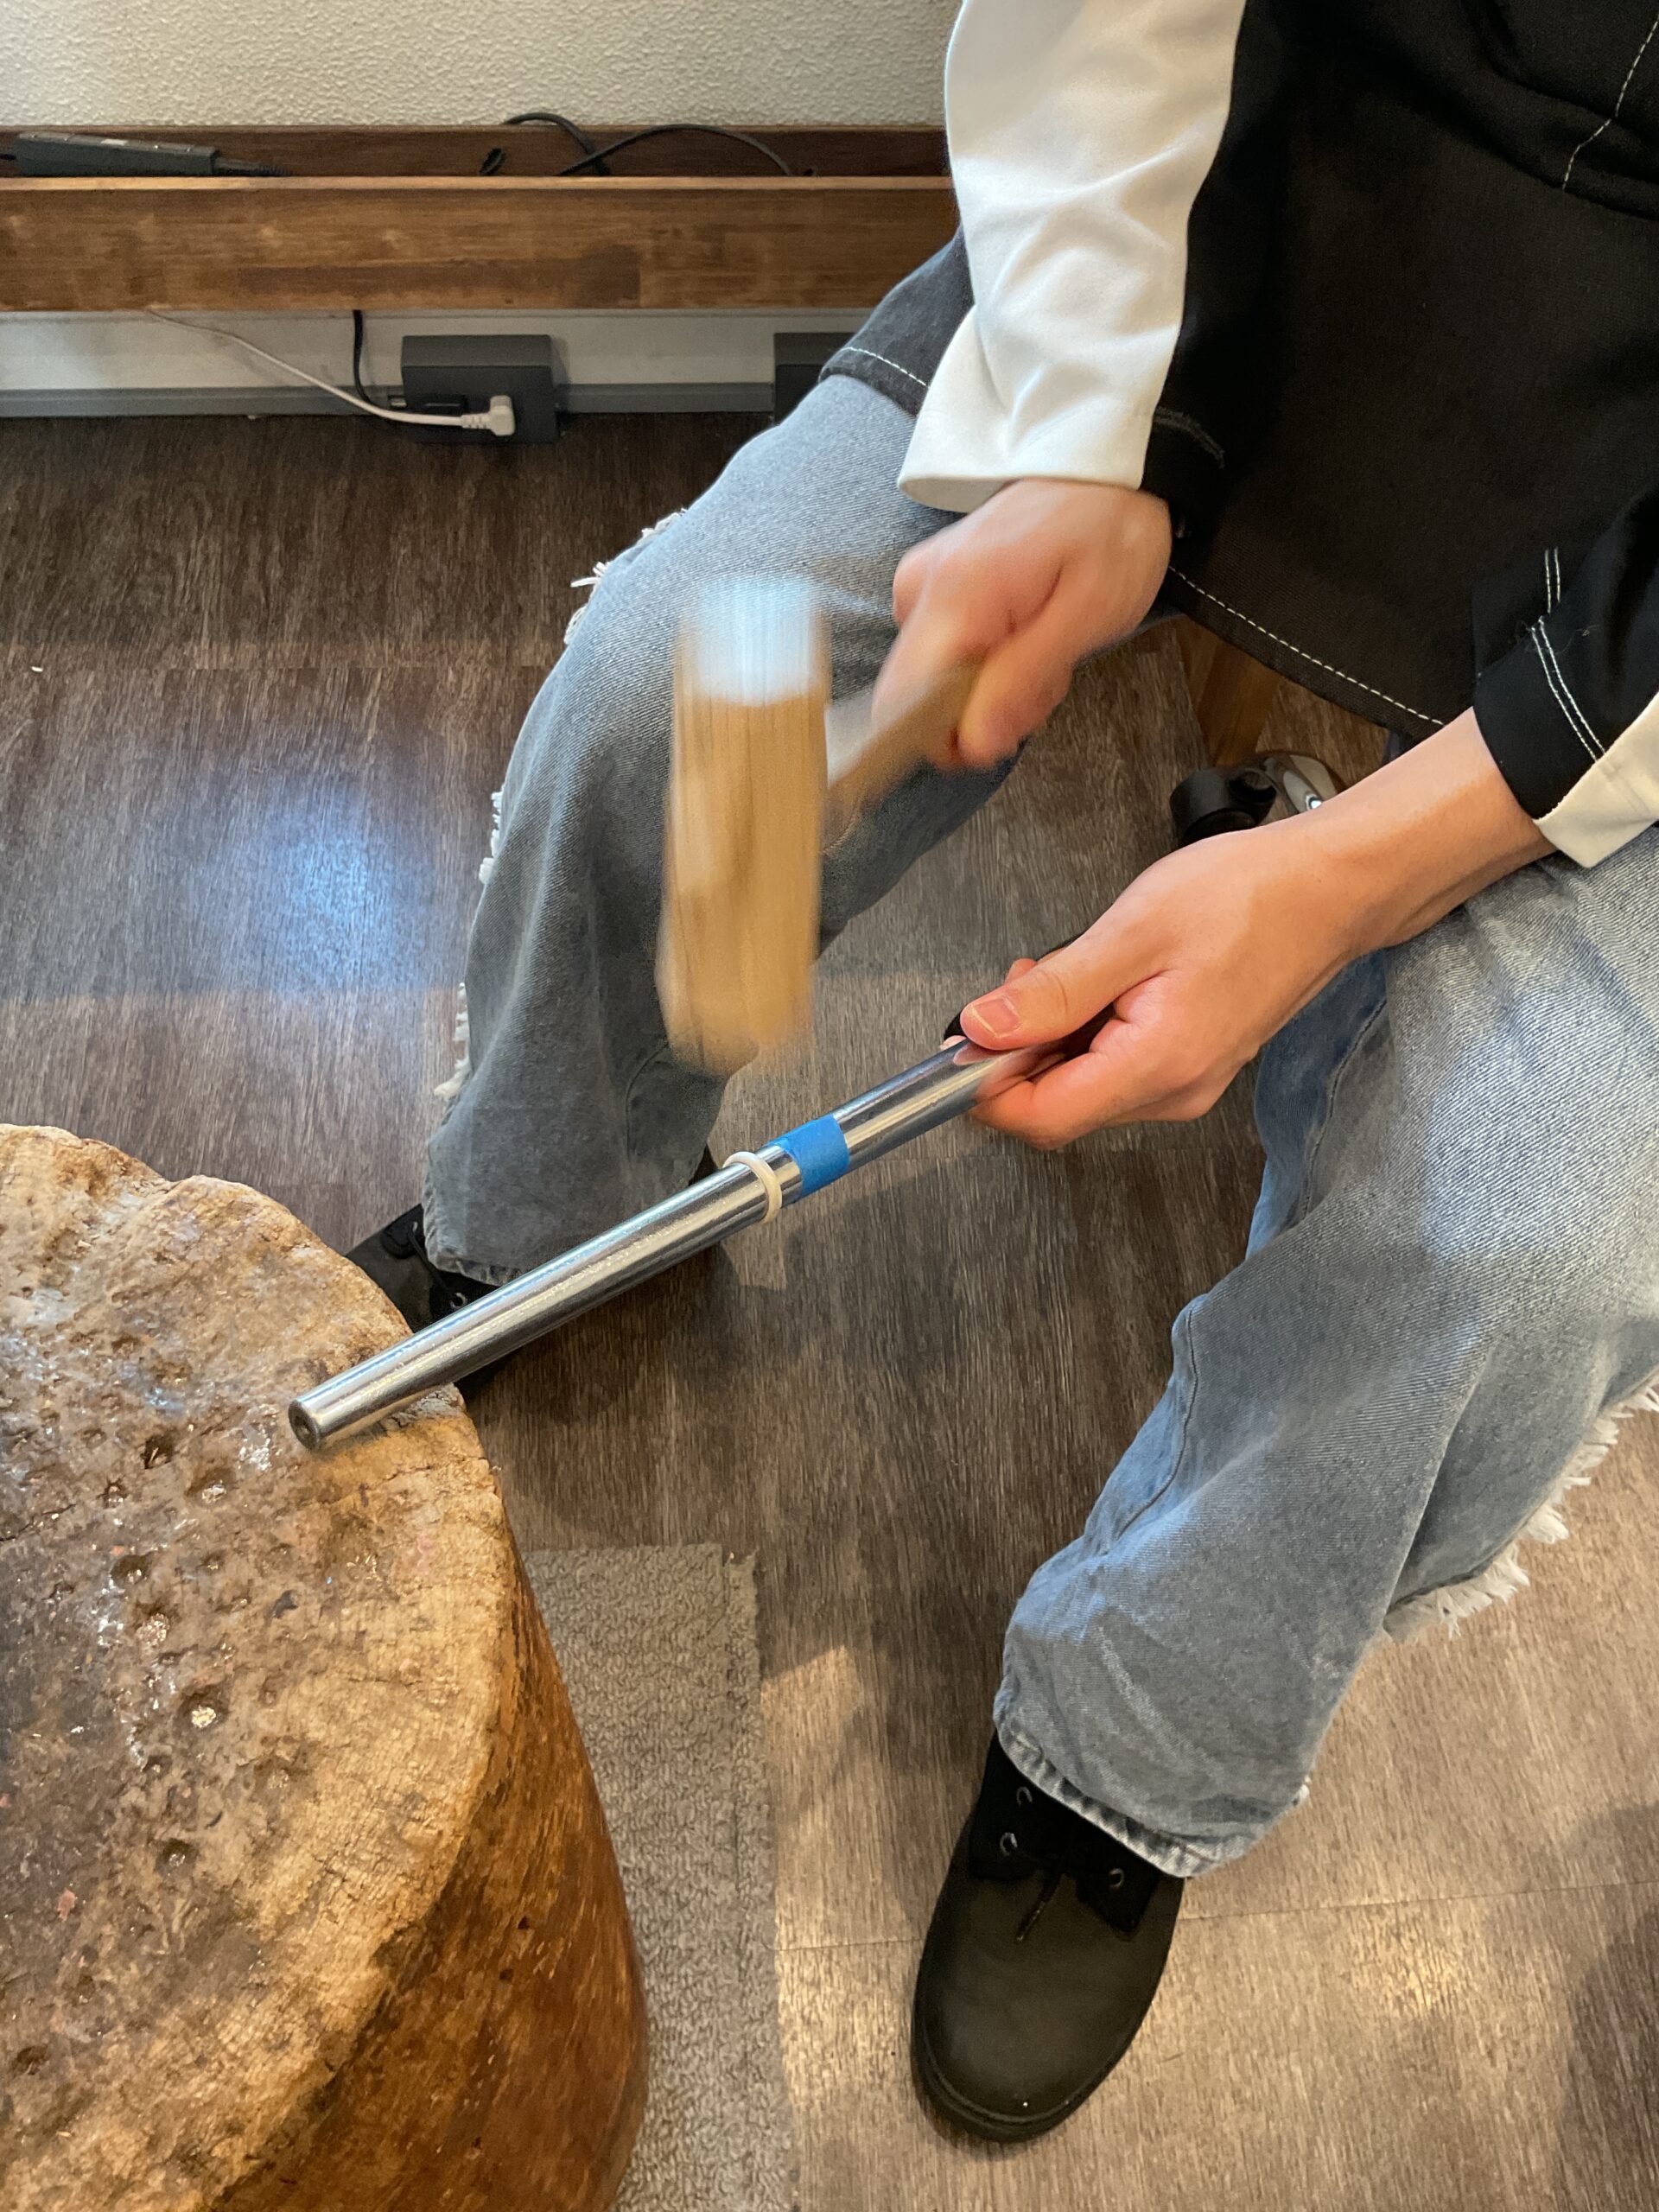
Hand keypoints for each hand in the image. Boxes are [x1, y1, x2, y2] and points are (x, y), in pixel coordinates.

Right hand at [873, 479, 1171, 770]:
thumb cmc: (1110, 530)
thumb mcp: (1088, 613)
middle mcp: (919, 590)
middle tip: (1044, 675)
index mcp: (953, 595)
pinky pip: (946, 657)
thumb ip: (1023, 681)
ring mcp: (921, 587)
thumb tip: (971, 743)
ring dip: (996, 689)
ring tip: (1046, 648)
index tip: (1008, 721)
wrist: (1110, 470)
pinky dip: (991, 665)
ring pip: (936, 685)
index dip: (951, 734)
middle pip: (918, 701)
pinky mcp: (933, 589)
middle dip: (984, 711)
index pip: (902, 704)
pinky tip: (1029, 637)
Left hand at [961, 710, 1550, 1145]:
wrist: (1332, 889)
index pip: (1040, 1119)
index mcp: (1157, 1066)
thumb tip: (981, 1030)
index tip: (966, 1036)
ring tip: (1072, 966)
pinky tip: (1100, 981)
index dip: (986, 1086)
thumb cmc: (1251, 897)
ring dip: (1054, 1036)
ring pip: (1082, 1085)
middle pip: (1056, 1106)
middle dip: (1019, 1051)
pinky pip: (1113, 1066)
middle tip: (1023, 977)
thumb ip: (1053, 991)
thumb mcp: (1135, 932)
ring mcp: (1184, 1083)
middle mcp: (1172, 1092)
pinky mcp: (1189, 1063)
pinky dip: (1087, 1030)